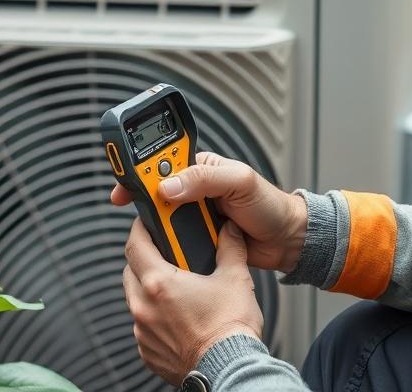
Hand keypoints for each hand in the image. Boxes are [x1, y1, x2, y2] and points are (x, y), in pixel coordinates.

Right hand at [110, 152, 307, 273]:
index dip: (140, 172)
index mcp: (201, 168)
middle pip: (157, 193)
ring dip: (158, 226)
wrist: (286, 241)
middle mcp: (194, 190)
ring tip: (158, 233)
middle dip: (145, 202)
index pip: (161, 164)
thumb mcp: (239, 182)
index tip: (125, 184)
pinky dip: (170, 244)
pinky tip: (168, 248)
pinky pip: (175, 240)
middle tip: (140, 212)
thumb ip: (205, 180)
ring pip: (163, 219)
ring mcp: (195, 216)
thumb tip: (169, 186)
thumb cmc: (269, 205)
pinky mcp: (198, 239)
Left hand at [123, 218, 262, 385]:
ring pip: (134, 299)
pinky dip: (153, 317)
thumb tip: (229, 230)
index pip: (135, 245)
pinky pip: (142, 326)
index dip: (139, 229)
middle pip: (130, 271)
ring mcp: (143, 331)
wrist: (230, 370)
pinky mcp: (147, 351)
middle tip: (163, 253)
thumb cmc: (230, 328)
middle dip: (143, 259)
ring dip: (147, 289)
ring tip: (173, 287)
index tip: (146, 223)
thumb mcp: (235, 278)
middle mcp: (143, 307)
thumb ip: (230, 248)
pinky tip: (175, 316)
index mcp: (159, 283)